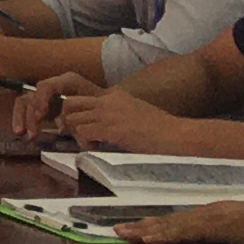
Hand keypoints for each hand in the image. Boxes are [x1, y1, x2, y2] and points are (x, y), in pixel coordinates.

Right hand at [13, 72, 101, 137]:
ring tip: (20, 133)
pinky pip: (27, 109)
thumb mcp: (94, 113)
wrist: (110, 109)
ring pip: (25, 101)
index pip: (46, 86)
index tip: (39, 116)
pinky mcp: (44, 104)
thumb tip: (63, 130)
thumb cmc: (102, 107)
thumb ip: (79, 122)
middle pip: (32, 95)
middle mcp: (54, 86)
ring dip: (21, 117)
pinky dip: (23, 120)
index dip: (40, 100)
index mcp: (67, 82)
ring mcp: (47, 95)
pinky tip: (23, 132)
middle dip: (28, 115)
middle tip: (31, 133)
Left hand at [53, 81, 176, 151]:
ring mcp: (108, 113)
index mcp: (114, 95)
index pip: (81, 97)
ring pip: (72, 119)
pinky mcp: (110, 128)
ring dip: (76, 134)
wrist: (176, 135)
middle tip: (77, 135)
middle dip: (68, 120)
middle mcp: (108, 100)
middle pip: (69, 104)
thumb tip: (103, 124)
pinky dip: (84, 143)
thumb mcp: (135, 112)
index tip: (80, 127)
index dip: (76, 113)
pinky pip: (82, 133)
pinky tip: (97, 148)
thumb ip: (117, 113)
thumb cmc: (160, 129)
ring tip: (90, 144)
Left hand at [115, 199, 243, 243]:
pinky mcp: (212, 225)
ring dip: (144, 231)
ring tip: (121, 235)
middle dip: (140, 228)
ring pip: (169, 226)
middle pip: (166, 222)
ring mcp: (206, 219)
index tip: (135, 231)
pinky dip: (164, 236)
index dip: (155, 227)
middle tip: (115, 232)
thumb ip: (225, 237)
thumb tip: (219, 242)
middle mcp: (203, 214)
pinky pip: (182, 233)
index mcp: (209, 217)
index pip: (176, 223)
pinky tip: (148, 240)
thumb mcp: (240, 234)